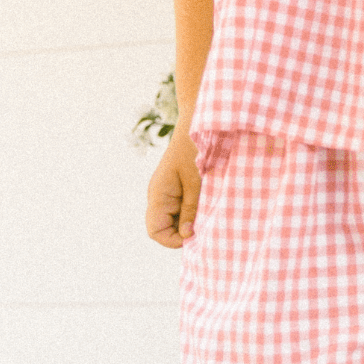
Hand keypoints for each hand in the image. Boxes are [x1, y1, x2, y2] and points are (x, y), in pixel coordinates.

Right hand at [146, 130, 201, 247]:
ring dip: (190, 221)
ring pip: (174, 220)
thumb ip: (191, 210)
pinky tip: (207, 205)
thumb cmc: (196, 149)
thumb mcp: (196, 182)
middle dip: (183, 232)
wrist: (196, 123)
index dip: (173, 240)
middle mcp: (159, 196)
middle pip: (164, 228)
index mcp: (158, 195)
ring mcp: (167, 192)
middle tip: (206, 226)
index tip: (195, 235)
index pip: (155, 232)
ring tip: (208, 214)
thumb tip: (187, 236)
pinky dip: (193, 212)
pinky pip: (181, 209)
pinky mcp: (176, 188)